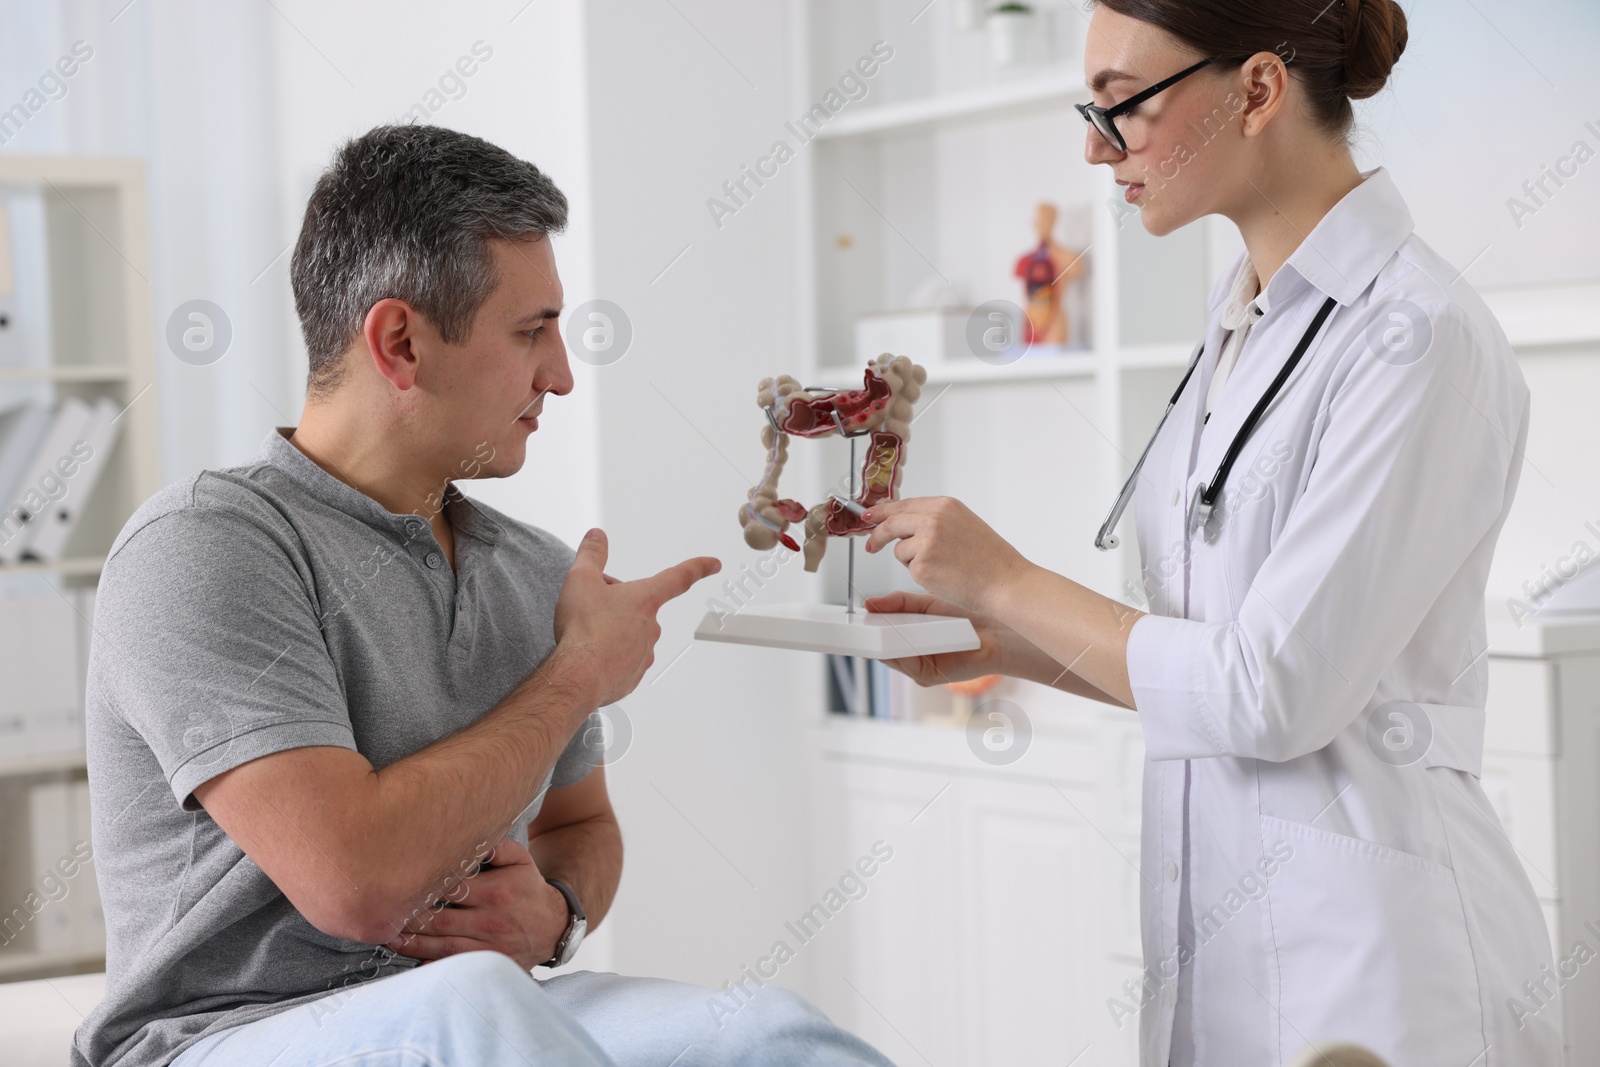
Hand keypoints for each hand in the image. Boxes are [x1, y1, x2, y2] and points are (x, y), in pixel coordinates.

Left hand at [385, 838, 568, 969]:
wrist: (553, 927)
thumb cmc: (528, 889)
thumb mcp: (520, 860)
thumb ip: (496, 847)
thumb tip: (469, 836)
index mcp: (496, 891)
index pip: (450, 889)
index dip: (423, 888)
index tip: (399, 884)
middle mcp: (491, 920)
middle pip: (439, 920)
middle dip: (409, 917)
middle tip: (381, 912)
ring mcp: (488, 947)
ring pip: (441, 946)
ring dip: (411, 942)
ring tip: (387, 935)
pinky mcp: (487, 964)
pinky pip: (453, 967)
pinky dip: (429, 965)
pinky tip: (409, 959)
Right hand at [554, 529, 719, 707]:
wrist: (578, 677)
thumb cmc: (583, 629)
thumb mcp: (581, 580)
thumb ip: (592, 555)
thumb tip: (597, 535)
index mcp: (645, 599)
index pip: (678, 577)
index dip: (698, 567)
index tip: (715, 564)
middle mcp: (651, 627)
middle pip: (638, 606)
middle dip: (616, 602)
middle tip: (588, 607)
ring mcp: (644, 654)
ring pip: (629, 633)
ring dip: (611, 630)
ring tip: (585, 634)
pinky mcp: (632, 676)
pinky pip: (621, 659)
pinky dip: (607, 655)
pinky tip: (589, 654)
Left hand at [861, 497, 1031, 615]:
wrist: (1004, 582)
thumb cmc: (990, 559)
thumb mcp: (963, 524)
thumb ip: (935, 519)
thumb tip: (905, 522)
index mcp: (944, 505)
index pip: (904, 504)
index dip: (883, 511)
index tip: (870, 515)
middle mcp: (933, 519)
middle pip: (891, 523)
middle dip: (877, 536)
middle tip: (871, 546)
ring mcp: (925, 541)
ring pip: (899, 549)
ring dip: (912, 560)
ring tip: (942, 566)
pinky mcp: (921, 565)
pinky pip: (909, 568)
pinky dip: (921, 575)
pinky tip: (942, 576)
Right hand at [863, 589, 1014, 686]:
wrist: (995, 629)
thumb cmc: (964, 616)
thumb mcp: (924, 604)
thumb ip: (898, 603)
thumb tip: (871, 604)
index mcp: (907, 639)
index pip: (879, 635)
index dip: (865, 627)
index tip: (854, 615)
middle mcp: (910, 656)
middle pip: (880, 647)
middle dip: (868, 636)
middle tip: (855, 622)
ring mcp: (917, 668)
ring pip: (890, 657)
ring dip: (881, 643)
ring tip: (871, 627)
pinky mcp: (927, 676)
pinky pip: (906, 664)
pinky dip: (899, 651)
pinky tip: (897, 637)